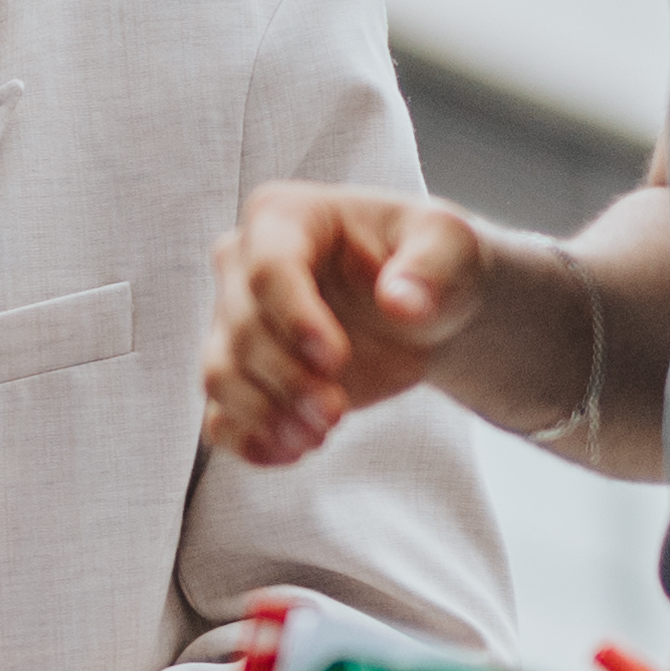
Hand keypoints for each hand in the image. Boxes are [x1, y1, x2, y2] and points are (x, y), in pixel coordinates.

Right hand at [202, 182, 494, 469]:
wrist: (429, 308)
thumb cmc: (432, 262)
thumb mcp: (451, 246)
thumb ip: (430, 267)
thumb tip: (400, 302)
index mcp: (284, 217)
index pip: (268, 269)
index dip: (295, 319)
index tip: (334, 359)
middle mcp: (243, 265)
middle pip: (240, 329)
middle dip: (286, 379)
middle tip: (336, 412)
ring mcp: (235, 323)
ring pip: (220, 375)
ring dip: (264, 414)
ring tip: (317, 437)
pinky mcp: (244, 375)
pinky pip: (219, 415)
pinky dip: (246, 440)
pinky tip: (289, 453)